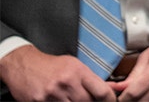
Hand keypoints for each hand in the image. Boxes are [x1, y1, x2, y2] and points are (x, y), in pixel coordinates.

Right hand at [0, 45, 114, 100]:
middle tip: (88, 98)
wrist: (23, 64)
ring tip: (72, 98)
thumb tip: (111, 89)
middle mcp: (67, 83)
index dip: (110, 100)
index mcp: (78, 72)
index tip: (111, 101)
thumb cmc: (51, 65)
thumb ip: (91, 78)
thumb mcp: (74, 65)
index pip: (102, 92)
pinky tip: (60, 100)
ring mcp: (52, 94)